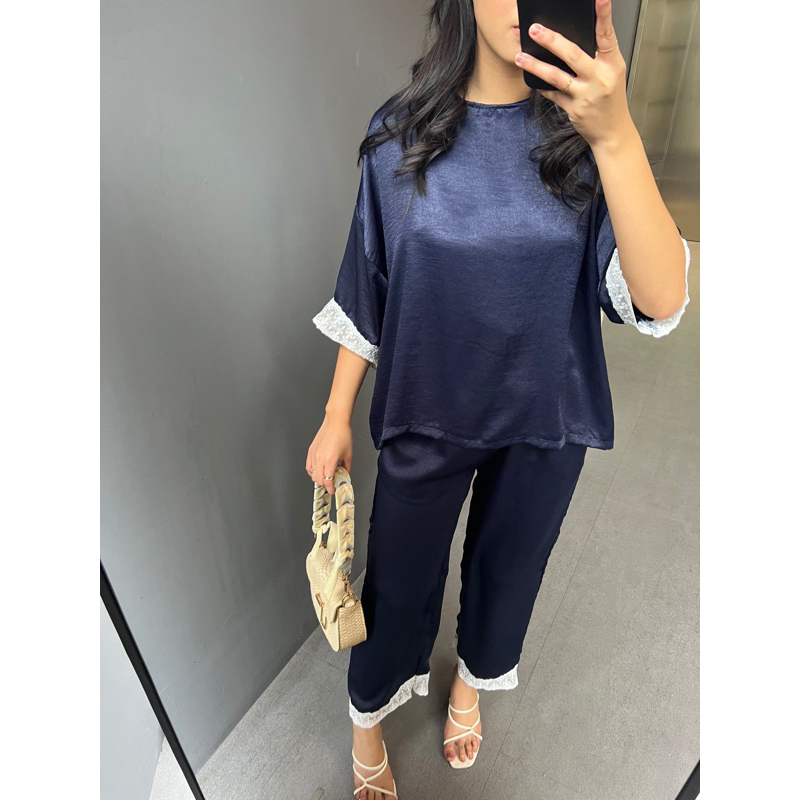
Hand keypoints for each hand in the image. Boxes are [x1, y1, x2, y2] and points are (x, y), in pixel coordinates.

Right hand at [306, 414, 352, 494]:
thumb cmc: (343, 434)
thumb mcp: (349, 454)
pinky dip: (312, 471)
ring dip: (318, 478)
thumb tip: (344, 475)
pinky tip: (318, 469)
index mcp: (330, 460)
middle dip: (325, 485)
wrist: (336, 422)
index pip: (327, 481)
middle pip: (318, 480)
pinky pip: (308, 466)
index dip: (330, 489)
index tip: (333, 490)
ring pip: (312, 474)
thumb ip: (346, 468)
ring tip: (325, 476)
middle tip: (331, 484)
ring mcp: (314, 455)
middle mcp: (320, 459)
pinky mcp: (311, 451)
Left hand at [515, 0, 632, 149]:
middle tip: (535, 29)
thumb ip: (597, 57)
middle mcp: (600, 78)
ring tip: (520, 57)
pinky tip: (531, 79)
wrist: (612, 132)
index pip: (607, 34)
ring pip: (557, 77)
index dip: (603, 15)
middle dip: (551, 40)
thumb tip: (570, 39)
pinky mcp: (574, 110)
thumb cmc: (610, 100)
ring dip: (536, 65)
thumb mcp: (612, 73)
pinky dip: (542, 87)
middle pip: (573, 54)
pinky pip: (553, 95)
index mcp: (612, 64)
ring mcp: (586, 95)